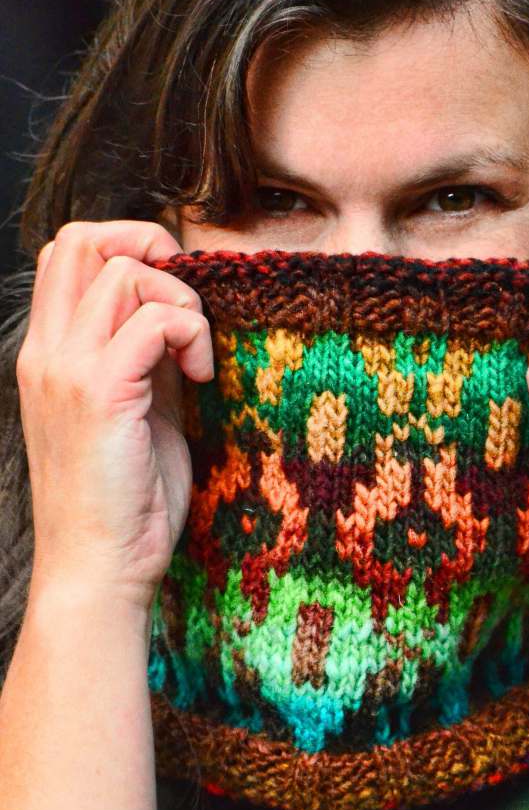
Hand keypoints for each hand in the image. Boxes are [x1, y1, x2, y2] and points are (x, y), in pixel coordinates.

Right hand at [16, 220, 213, 612]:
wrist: (99, 569)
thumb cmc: (123, 497)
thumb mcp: (135, 408)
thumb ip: (146, 356)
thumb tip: (182, 315)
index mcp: (48, 352)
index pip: (66, 252)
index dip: (125, 246)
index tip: (171, 290)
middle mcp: (46, 351)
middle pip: (82, 240)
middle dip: (148, 246)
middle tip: (187, 301)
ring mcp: (67, 370)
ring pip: (124, 273)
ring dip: (180, 300)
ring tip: (196, 356)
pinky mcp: (100, 394)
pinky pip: (156, 321)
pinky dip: (192, 335)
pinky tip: (202, 377)